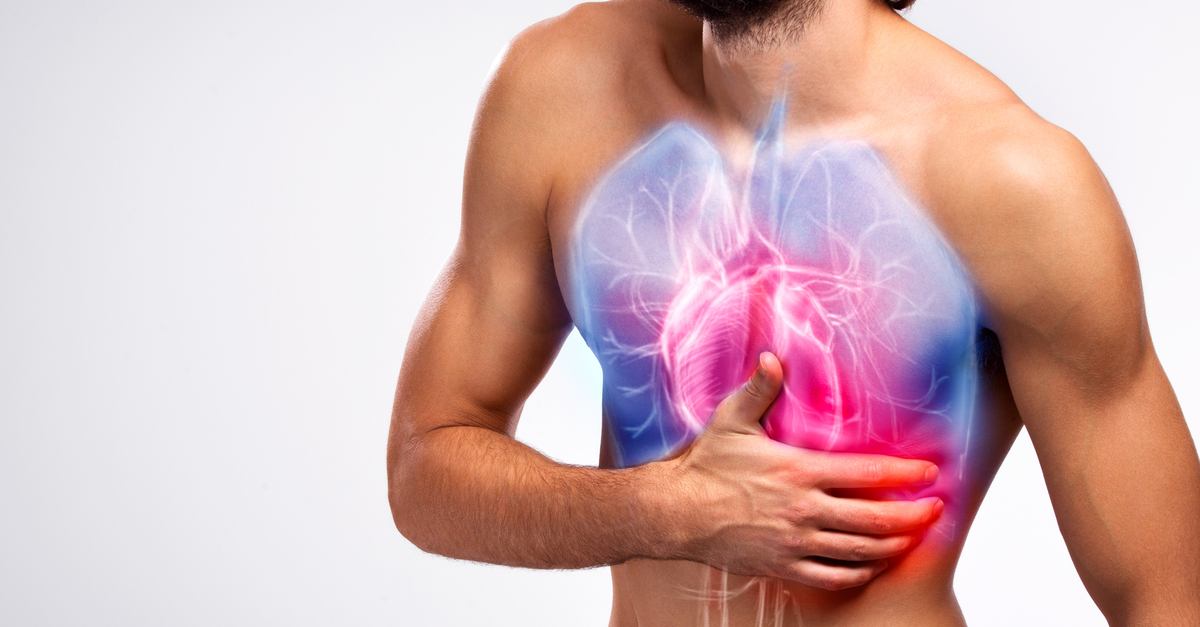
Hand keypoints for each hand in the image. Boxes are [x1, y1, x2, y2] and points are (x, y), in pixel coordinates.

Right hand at [662, 352, 942, 589]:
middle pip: (875, 519)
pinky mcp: (783, 566)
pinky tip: (872, 564)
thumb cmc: (705, 465)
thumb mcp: (731, 420)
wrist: (675, 513)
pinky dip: (860, 572)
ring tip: (912, 536)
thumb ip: (759, 389)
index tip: (930, 472)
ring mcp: (795, 542)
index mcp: (798, 471)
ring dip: (894, 545)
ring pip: (861, 551)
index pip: (866, 473)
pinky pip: (833, 577)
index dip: (904, 474)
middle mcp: (803, 510)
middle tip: (935, 509)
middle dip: (913, 516)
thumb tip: (773, 356)